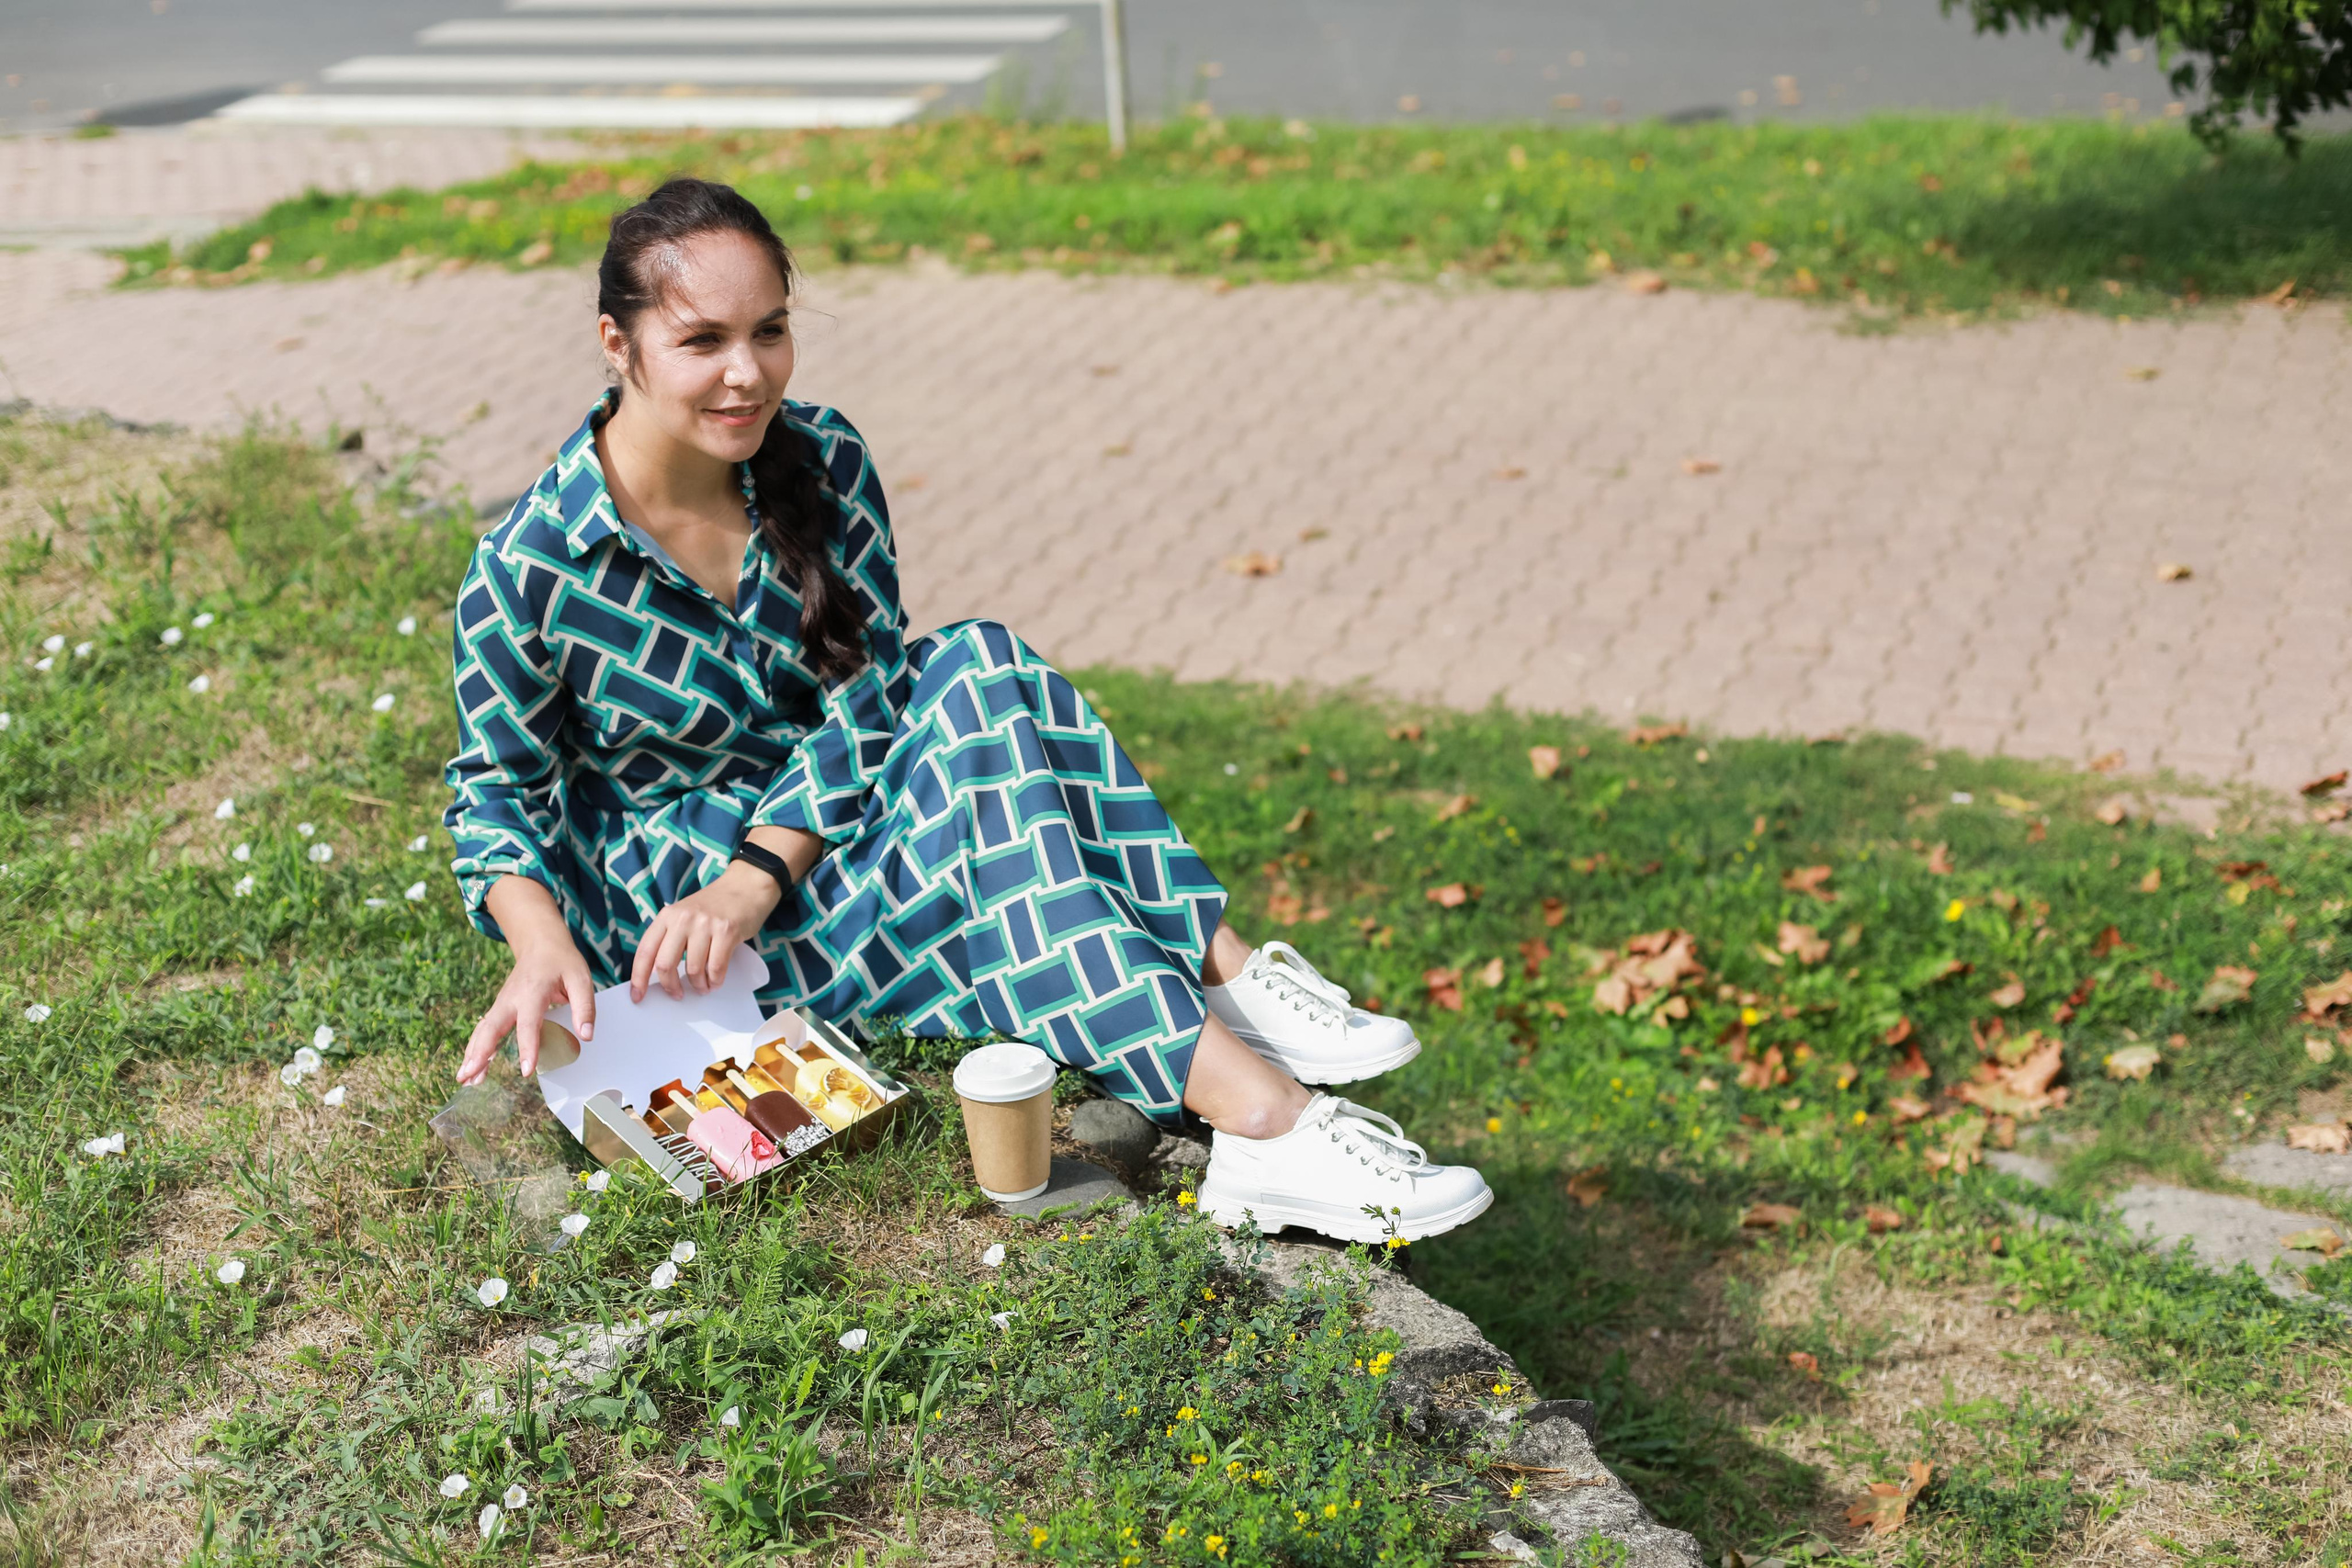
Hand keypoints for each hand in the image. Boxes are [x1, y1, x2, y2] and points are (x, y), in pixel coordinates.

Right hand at [460, 906, 595, 1084]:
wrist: (540, 943)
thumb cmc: (562, 961)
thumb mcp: (581, 978)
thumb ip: (584, 1006)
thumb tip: (586, 1035)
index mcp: (533, 992)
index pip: (528, 1024)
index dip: (527, 1047)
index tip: (526, 1070)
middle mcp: (511, 999)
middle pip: (492, 1028)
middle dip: (480, 1053)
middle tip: (469, 1075)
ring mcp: (502, 1004)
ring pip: (483, 1030)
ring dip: (472, 1054)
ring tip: (463, 1079)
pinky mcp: (499, 1008)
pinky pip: (484, 1030)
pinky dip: (475, 1048)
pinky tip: (471, 1068)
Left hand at [630, 861, 785, 1002]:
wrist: (745, 887)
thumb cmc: (713, 907)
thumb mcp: (684, 916)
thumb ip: (670, 939)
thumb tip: (658, 974)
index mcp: (667, 916)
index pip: (645, 951)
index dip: (638, 978)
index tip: (637, 996)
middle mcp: (683, 918)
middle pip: (665, 964)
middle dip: (670, 987)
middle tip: (677, 994)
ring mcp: (705, 924)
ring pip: (693, 969)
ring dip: (698, 985)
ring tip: (703, 987)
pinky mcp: (727, 931)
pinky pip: (716, 967)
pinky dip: (715, 981)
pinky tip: (715, 981)